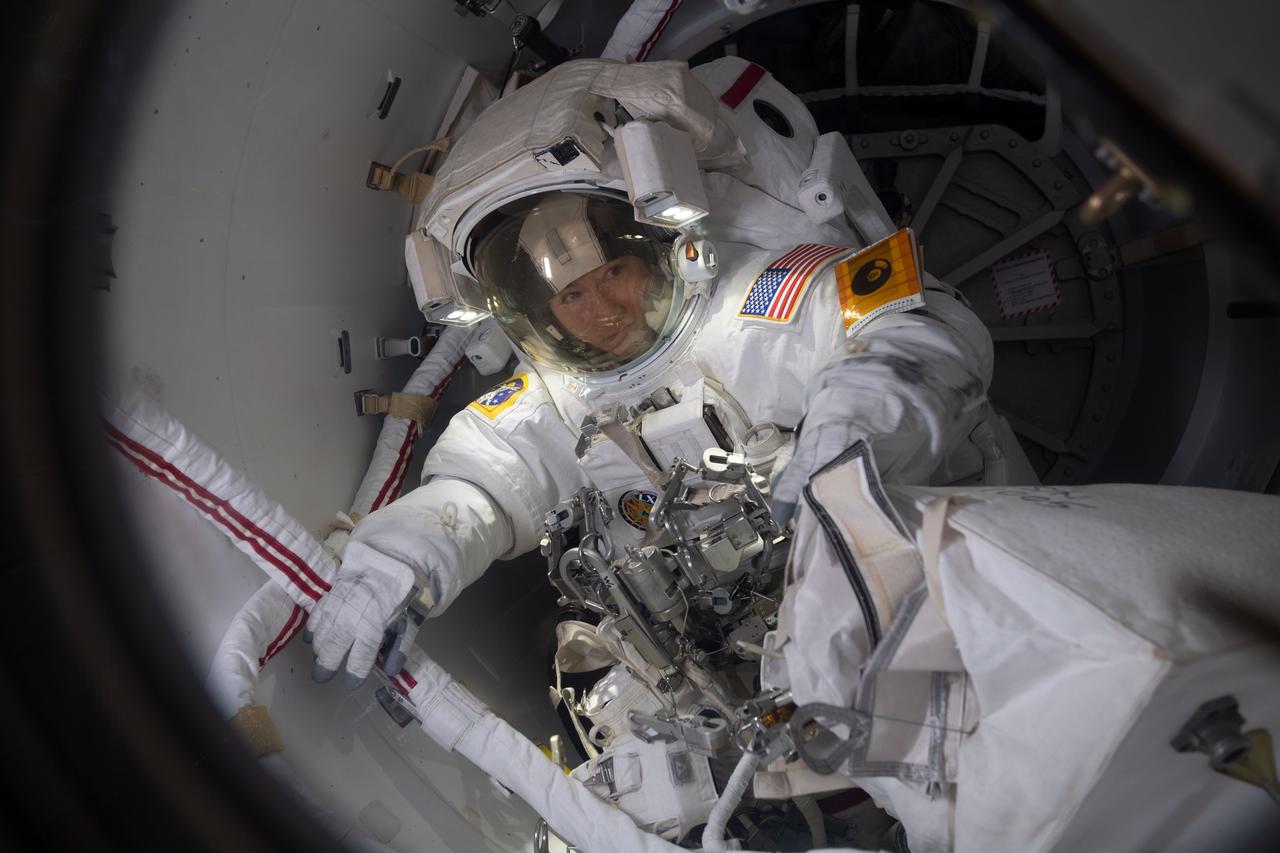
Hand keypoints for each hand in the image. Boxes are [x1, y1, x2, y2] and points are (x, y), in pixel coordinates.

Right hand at [306, 541, 415, 687]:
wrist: (394, 559)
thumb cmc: (404, 595)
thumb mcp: (410, 621)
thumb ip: (400, 647)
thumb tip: (390, 670)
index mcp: (374, 625)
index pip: (361, 656)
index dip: (355, 672)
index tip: (351, 684)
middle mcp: (352, 616)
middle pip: (333, 646)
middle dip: (326, 664)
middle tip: (321, 677)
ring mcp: (339, 603)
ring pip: (321, 631)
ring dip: (319, 647)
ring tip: (319, 658)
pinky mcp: (332, 592)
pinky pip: (317, 614)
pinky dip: (312, 627)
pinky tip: (310, 639)